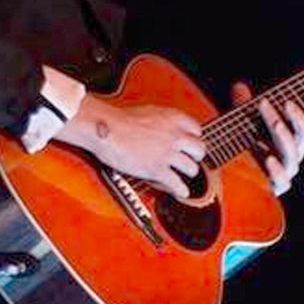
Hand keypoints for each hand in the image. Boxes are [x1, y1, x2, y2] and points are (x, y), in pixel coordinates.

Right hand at [80, 98, 206, 198]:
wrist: (104, 128)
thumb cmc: (118, 119)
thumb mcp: (148, 111)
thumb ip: (163, 120)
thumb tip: (168, 126)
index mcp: (173, 118)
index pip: (197, 130)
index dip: (193, 138)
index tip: (188, 144)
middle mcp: (174, 135)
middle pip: (200, 150)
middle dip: (195, 156)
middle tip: (187, 159)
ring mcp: (167, 153)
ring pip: (192, 168)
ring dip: (188, 173)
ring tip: (182, 175)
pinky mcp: (156, 169)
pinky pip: (177, 184)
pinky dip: (181, 190)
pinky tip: (181, 192)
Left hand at [232, 81, 303, 194]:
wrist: (234, 181)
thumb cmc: (244, 150)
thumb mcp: (244, 126)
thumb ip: (243, 108)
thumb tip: (239, 86)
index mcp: (292, 143)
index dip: (297, 115)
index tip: (285, 100)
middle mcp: (293, 158)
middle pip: (300, 137)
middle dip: (289, 118)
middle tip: (270, 105)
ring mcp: (286, 173)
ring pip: (292, 155)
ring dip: (284, 136)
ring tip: (275, 122)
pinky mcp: (275, 188)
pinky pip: (283, 181)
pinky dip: (277, 170)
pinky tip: (269, 158)